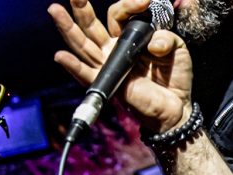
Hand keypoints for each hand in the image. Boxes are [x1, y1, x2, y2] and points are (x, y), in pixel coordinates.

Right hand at [48, 0, 193, 131]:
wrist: (176, 106)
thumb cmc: (175, 77)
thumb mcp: (178, 50)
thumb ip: (167, 38)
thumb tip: (153, 42)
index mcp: (129, 38)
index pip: (119, 16)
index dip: (128, 6)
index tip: (144, 1)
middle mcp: (113, 49)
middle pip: (91, 26)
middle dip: (81, 9)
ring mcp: (109, 66)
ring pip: (82, 45)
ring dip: (67, 28)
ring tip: (55, 9)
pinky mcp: (109, 83)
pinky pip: (87, 74)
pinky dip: (73, 66)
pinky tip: (61, 55)